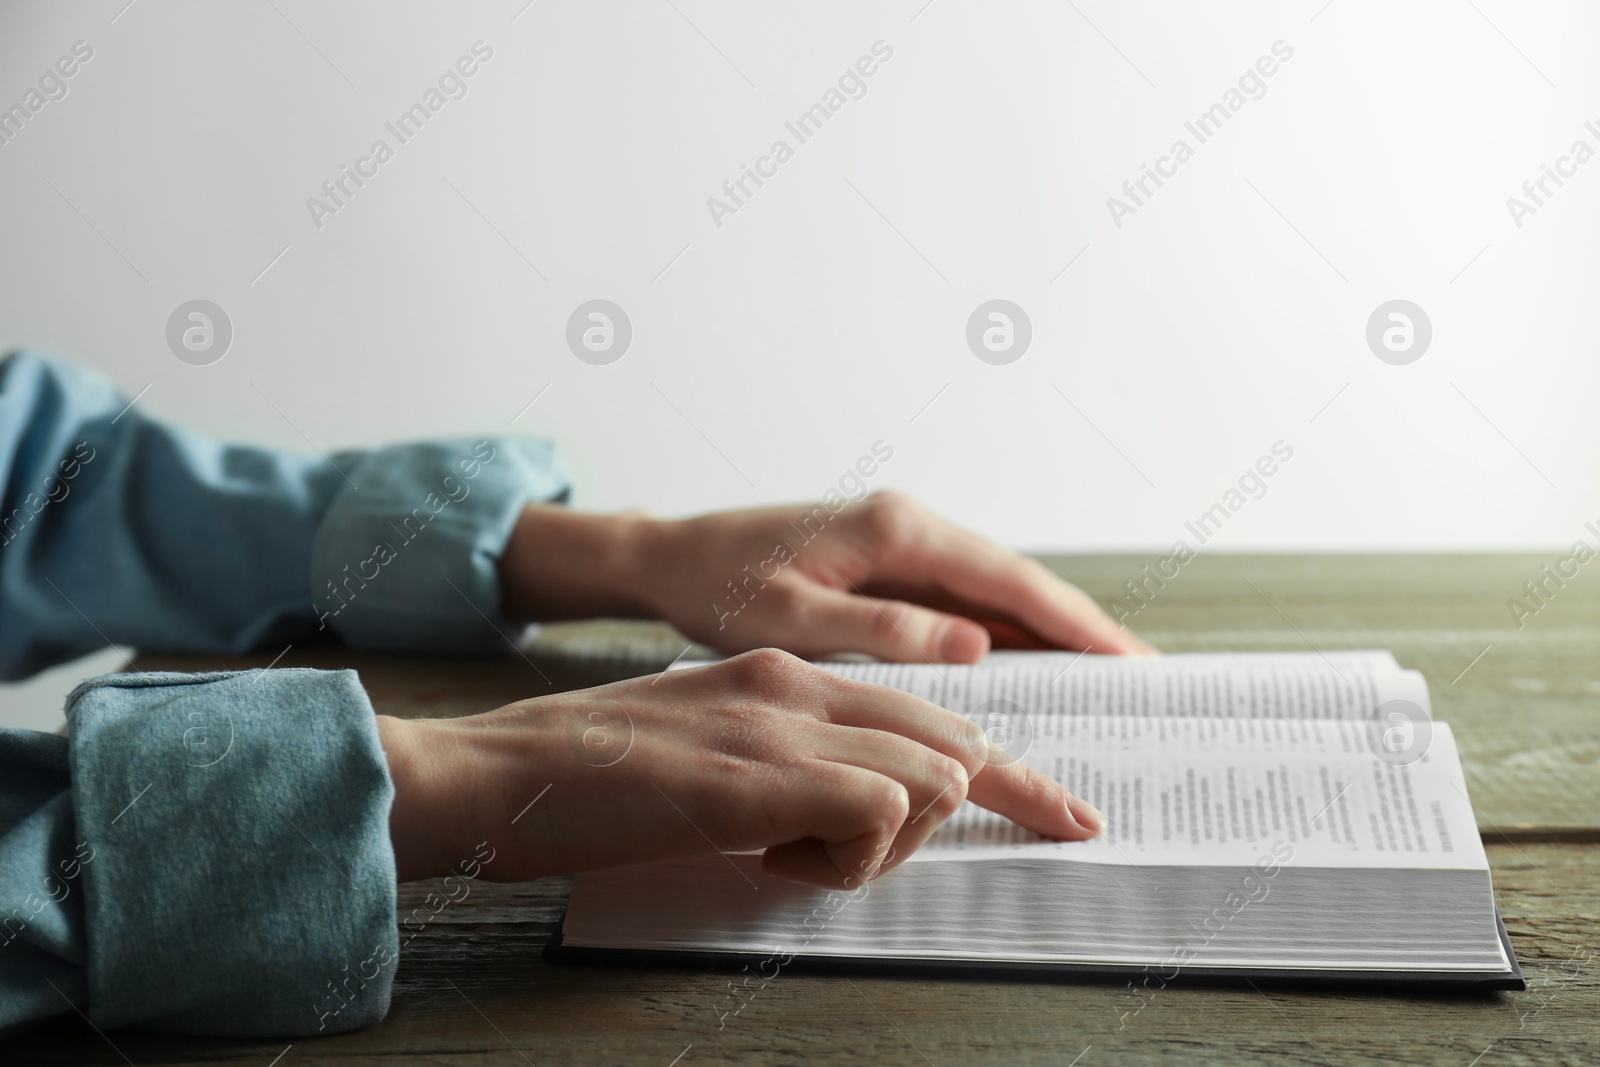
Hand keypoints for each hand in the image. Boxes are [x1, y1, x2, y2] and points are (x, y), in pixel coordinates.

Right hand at [377, 649, 1104, 885]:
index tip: (1064, 812)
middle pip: (954, 744)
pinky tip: (768, 856)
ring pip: (929, 779)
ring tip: (786, 851)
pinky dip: (844, 859)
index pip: (931, 713)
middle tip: (961, 844)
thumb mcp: (705, 744)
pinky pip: (876, 815)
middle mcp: (797, 681)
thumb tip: (857, 804)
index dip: (1009, 772)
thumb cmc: (590, 775)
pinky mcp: (759, 773)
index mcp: (785, 670)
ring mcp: (780, 721)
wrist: (491, 772)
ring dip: (881, 844)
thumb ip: (786, 755)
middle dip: (980, 811)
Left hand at [497, 492, 1153, 661]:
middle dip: (1084, 627)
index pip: (1009, 581)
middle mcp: (914, 523)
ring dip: (1052, 630)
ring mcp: (906, 538)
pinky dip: (1008, 629)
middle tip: (1148, 676)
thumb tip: (975, 646)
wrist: (674, 557)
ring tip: (1111, 676)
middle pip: (1020, 580)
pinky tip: (1034, 663)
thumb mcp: (793, 621)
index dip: (1076, 624)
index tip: (1130, 661)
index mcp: (899, 530)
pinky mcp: (893, 558)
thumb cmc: (722, 589)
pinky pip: (966, 596)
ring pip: (999, 588)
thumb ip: (883, 631)